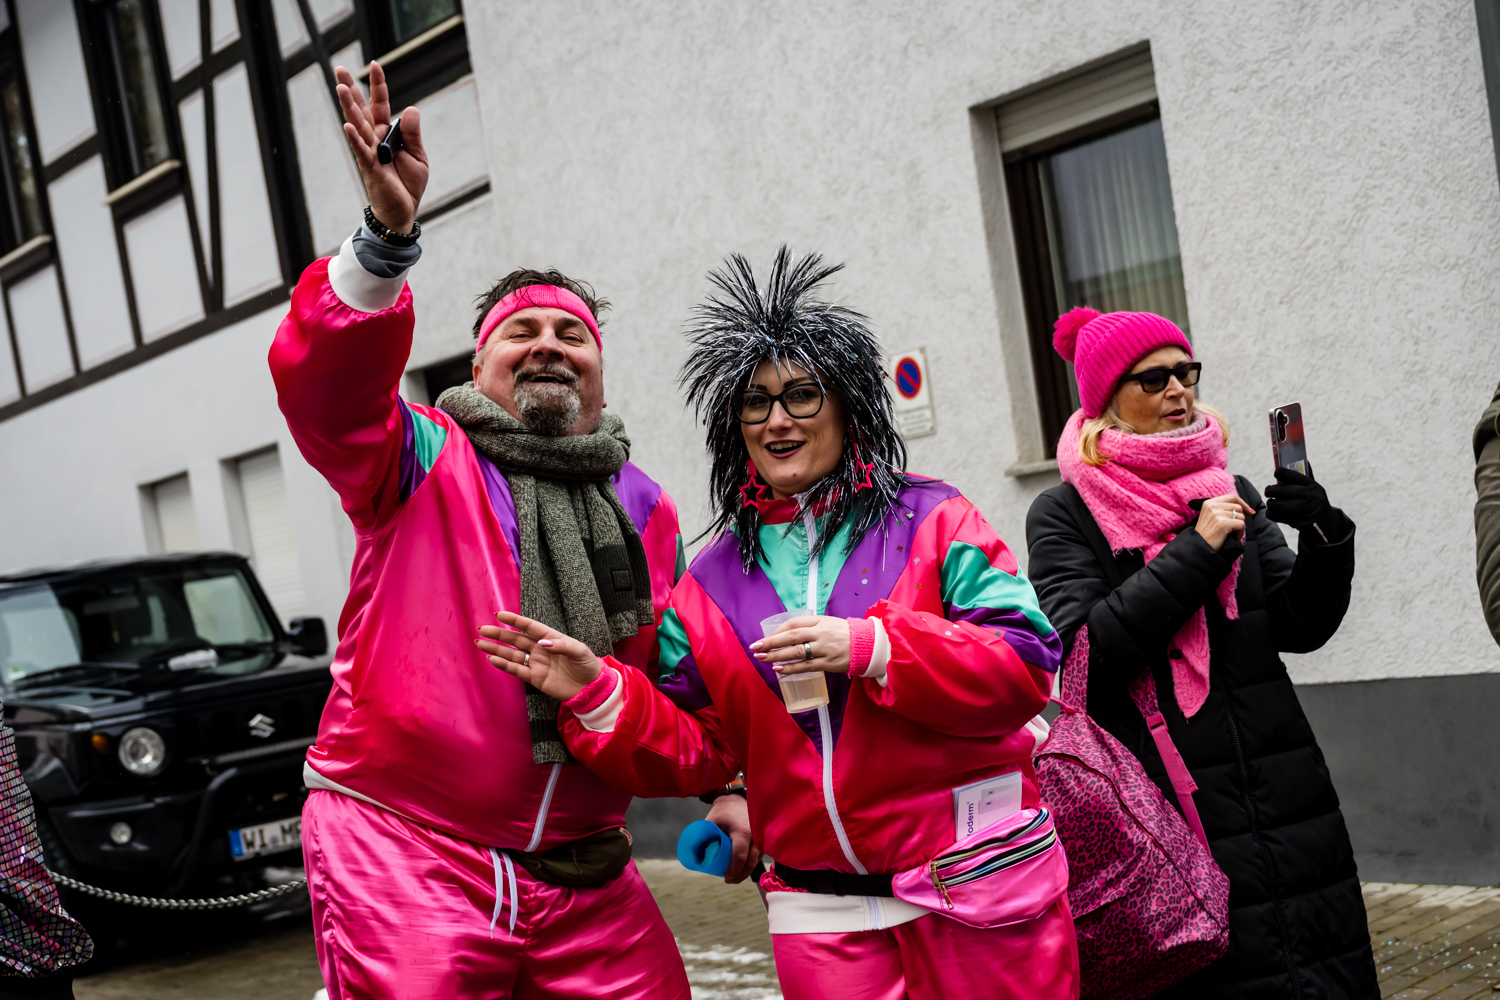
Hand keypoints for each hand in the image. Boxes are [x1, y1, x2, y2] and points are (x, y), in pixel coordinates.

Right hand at [335, 62, 427, 232]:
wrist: (404, 210)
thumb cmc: (408, 184)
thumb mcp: (418, 155)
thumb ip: (413, 133)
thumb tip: (412, 109)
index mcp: (386, 133)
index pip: (380, 105)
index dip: (378, 86)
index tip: (375, 65)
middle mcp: (374, 139)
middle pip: (361, 110)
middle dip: (351, 90)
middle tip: (339, 69)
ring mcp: (370, 153)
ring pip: (358, 126)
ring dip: (349, 108)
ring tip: (341, 88)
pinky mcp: (370, 168)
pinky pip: (361, 151)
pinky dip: (355, 140)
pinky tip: (347, 126)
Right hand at [476, 612, 601, 701]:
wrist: (590, 687)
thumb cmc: (587, 664)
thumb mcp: (579, 651)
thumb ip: (561, 645)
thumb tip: (542, 643)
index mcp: (550, 637)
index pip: (529, 627)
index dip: (514, 620)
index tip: (499, 614)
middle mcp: (540, 648)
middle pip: (515, 639)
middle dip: (499, 634)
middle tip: (482, 628)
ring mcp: (536, 663)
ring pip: (512, 654)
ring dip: (496, 649)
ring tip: (480, 642)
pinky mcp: (535, 678)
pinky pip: (516, 670)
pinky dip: (504, 665)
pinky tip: (492, 659)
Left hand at [705, 794, 760, 884]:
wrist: (736, 799)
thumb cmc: (722, 812)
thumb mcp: (710, 823)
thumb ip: (702, 838)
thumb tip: (693, 857)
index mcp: (742, 831)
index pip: (740, 856)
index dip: (733, 870)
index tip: (725, 878)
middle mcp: (755, 834)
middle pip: (751, 862)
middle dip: (740, 875)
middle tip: (729, 880)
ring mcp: (761, 836)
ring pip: (756, 860)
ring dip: (747, 871)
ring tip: (735, 876)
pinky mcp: (763, 838)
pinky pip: (759, 854)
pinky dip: (752, 863)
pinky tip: (744, 868)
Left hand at [749, 616, 849, 674]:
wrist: (868, 645)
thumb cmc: (845, 634)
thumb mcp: (828, 623)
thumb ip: (810, 627)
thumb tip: (786, 634)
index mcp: (820, 621)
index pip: (794, 623)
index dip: (778, 630)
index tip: (767, 637)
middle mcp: (821, 633)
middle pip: (791, 636)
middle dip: (771, 642)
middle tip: (755, 647)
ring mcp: (824, 649)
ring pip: (796, 652)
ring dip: (776, 656)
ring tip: (762, 659)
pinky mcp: (828, 663)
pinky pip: (806, 666)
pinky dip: (791, 668)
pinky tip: (779, 669)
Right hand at [1194, 494, 1254, 551]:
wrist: (1199, 547)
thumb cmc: (1207, 534)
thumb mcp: (1210, 516)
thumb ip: (1223, 509)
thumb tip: (1247, 509)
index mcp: (1209, 503)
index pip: (1232, 497)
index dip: (1243, 504)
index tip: (1249, 512)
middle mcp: (1212, 506)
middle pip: (1238, 507)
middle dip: (1240, 518)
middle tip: (1233, 528)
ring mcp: (1217, 514)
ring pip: (1241, 516)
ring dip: (1240, 526)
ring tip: (1231, 533)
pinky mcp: (1223, 524)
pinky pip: (1241, 524)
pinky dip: (1240, 532)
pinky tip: (1233, 537)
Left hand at [1265, 466, 1336, 532]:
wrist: (1327, 525)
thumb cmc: (1316, 502)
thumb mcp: (1315, 489)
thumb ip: (1307, 476)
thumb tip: (1304, 459)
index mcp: (1312, 486)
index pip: (1291, 474)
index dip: (1280, 472)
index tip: (1276, 474)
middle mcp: (1310, 497)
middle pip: (1280, 490)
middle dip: (1270, 491)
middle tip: (1269, 492)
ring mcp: (1305, 511)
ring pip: (1276, 504)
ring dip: (1270, 504)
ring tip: (1272, 503)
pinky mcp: (1299, 522)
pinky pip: (1277, 516)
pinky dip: (1272, 514)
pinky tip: (1274, 512)